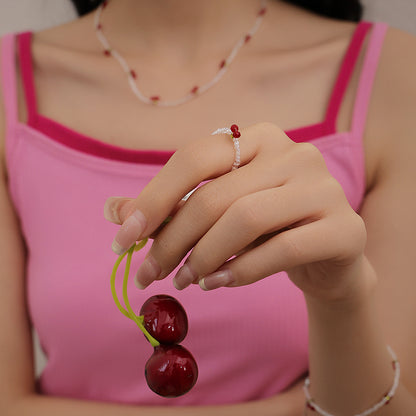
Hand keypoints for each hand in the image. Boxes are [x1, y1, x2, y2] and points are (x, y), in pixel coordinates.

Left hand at [104, 122, 369, 301]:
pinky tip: (216, 285)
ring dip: (203, 257)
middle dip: (171, 240)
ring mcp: (323, 188)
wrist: (327, 257)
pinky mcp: (345, 228)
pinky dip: (239, 272)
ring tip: (184, 281)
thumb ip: (169, 209)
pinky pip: (281, 250)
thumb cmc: (265, 230)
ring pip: (245, 219)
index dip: (153, 198)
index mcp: (259, 138)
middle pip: (215, 194)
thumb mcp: (216, 214)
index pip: (195, 158)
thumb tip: (113, 210)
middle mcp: (295, 153)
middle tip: (149, 273)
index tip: (123, 238)